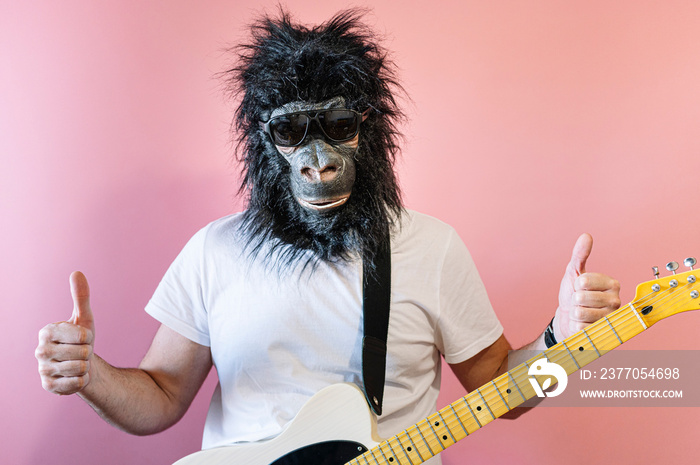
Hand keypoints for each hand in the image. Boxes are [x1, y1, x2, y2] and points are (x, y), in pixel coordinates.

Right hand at [36, 271, 94, 394]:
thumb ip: (81, 296)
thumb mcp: (84, 318)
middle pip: (82, 353)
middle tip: (80, 352)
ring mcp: (42, 369)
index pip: (81, 335)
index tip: (82, 338)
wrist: (80, 365)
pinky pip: (77, 383)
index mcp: (47, 331)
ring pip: (80, 368)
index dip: (88, 337)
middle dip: (87, 352)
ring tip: (78, 363)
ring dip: (85, 366)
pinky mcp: (48, 386)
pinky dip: (82, 380)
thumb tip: (77, 272)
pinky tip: (75, 376)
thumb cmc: (81, 339)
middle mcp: (40, 350)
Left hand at [554, 234, 620, 340]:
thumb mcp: (574, 272)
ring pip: (580, 312)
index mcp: (612, 284)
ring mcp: (610, 318)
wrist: (568, 318)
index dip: (575, 284)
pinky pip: (580, 326)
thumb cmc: (574, 293)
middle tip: (579, 302)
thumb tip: (586, 235)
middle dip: (574, 300)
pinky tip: (582, 325)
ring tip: (580, 313)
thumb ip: (580, 254)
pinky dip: (575, 326)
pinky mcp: (603, 334)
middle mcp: (616, 301)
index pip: (583, 280)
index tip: (580, 287)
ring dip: (574, 313)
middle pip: (581, 297)